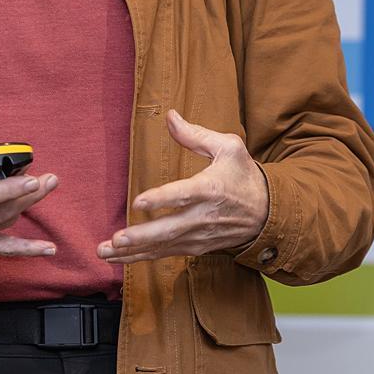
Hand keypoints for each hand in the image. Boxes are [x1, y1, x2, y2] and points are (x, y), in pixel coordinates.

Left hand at [97, 109, 267, 263]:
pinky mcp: (196, 247)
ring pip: (163, 246)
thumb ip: (196, 134)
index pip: (184, 194)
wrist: (268, 213)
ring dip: (132, 252)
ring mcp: (199, 235)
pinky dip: (141, 257)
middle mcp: (204, 216)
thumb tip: (169, 116)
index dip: (161, 198)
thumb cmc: (244, 175)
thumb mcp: (228, 147)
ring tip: (104, 252)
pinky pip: (166, 254)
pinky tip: (118, 257)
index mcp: (211, 188)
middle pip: (170, 229)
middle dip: (142, 236)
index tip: (138, 201)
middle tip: (117, 239)